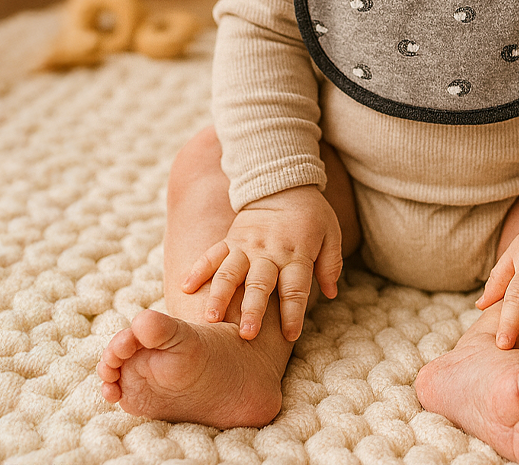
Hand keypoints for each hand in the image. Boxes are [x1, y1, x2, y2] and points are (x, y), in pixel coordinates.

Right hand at [183, 185, 342, 341]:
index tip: (291, 335)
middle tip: (246, 334)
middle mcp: (269, 253)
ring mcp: (247, 246)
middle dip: (253, 310)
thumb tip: (332, 293)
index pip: (296, 287)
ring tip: (210, 318)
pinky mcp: (230, 239)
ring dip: (221, 295)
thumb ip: (331, 263)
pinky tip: (186, 287)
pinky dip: (198, 269)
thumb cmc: (311, 214)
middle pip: (260, 283)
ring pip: (231, 272)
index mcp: (297, 254)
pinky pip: (212, 254)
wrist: (283, 182)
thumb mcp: (331, 233)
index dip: (294, 312)